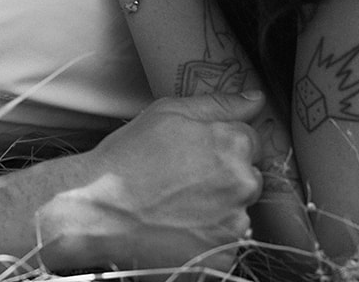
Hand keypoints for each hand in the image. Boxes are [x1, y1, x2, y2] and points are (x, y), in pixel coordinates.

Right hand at [39, 92, 264, 275]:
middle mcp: (242, 186)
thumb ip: (219, 104)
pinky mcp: (222, 260)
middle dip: (225, 179)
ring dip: (218, 211)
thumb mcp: (169, 113)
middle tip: (183, 181)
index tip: (196, 155)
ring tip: (177, 207)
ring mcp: (234, 226)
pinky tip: (178, 229)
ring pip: (238, 214)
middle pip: (248, 179)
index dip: (223, 146)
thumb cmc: (131, 155)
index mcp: (233, 146)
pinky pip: (226, 245)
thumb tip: (257, 98)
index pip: (252, 143)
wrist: (100, 209)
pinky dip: (208, 240)